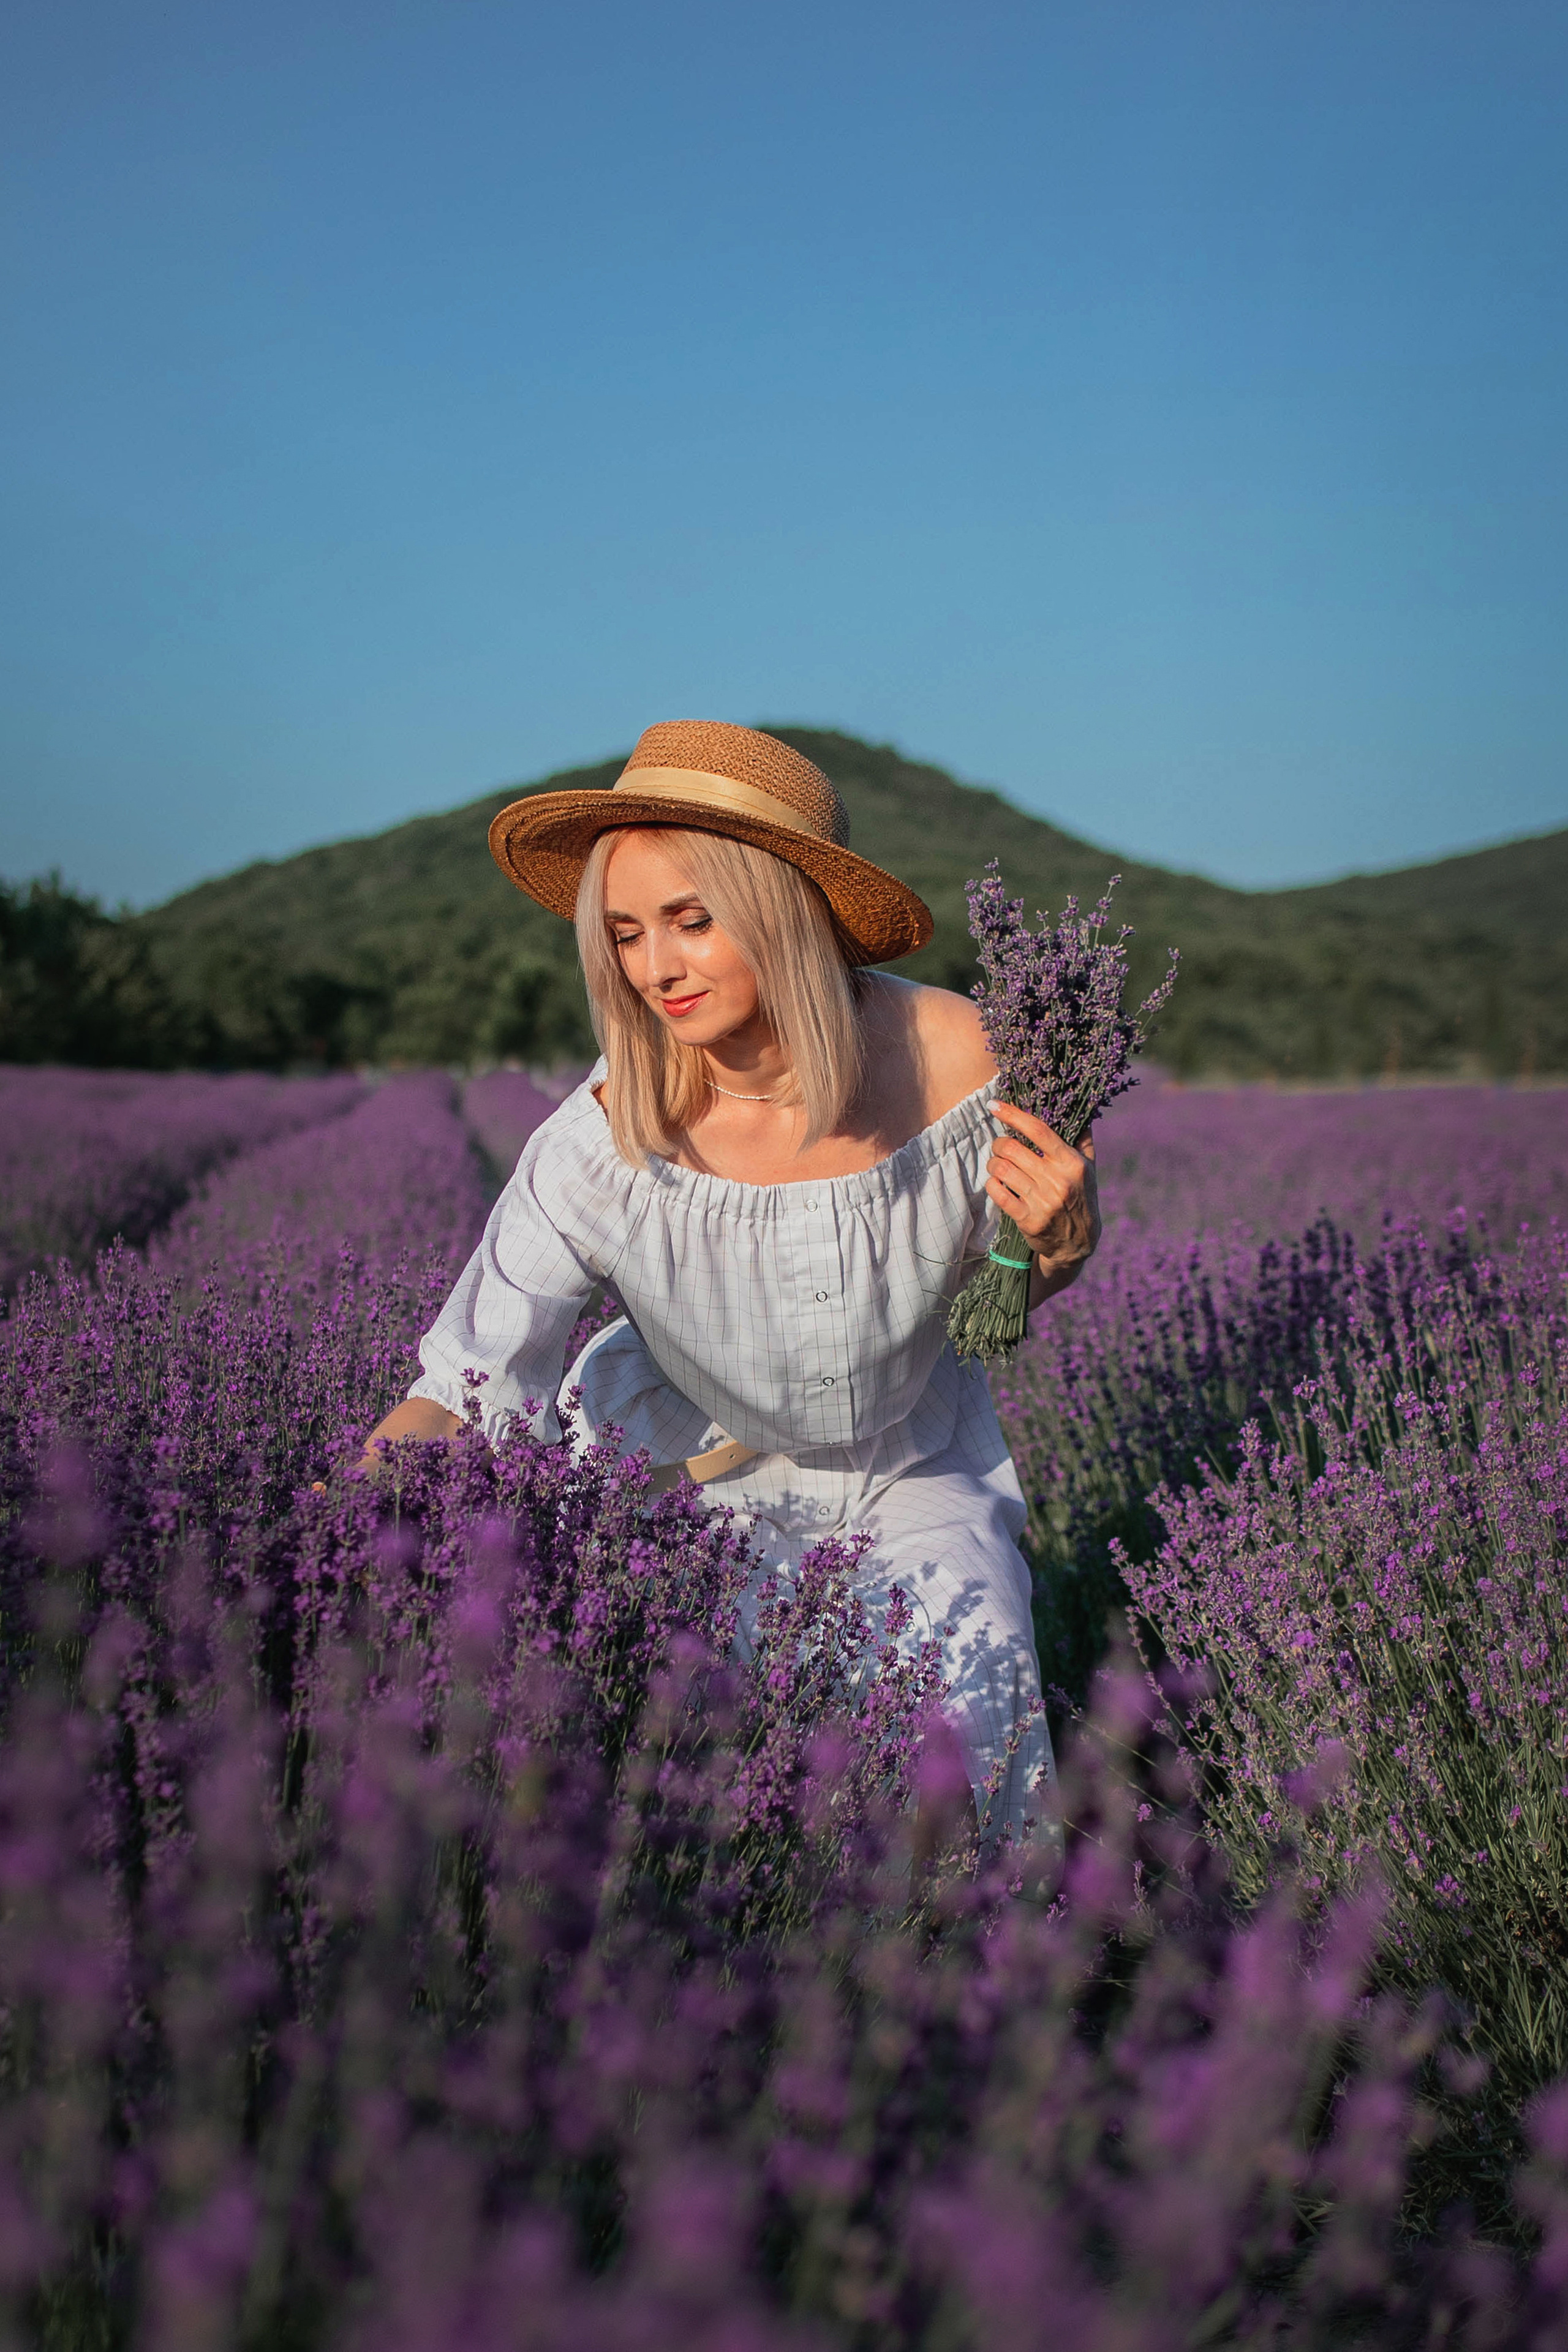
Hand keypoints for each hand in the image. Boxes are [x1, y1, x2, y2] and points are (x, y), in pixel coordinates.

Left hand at [987, 1104, 1100, 1280]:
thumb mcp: (1089, 1168)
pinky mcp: (1029, 1221)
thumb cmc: (1082, 1197)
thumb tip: (1078, 1109)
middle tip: (1000, 1146)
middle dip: (999, 1143)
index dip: (1013, 1114)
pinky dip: (992, 1184)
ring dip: (994, 1163)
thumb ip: (1082, 1139)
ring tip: (998, 1165)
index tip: (994, 1105)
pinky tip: (997, 1182)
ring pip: (1002, 1169)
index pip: (1038, 1130)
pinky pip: (998, 1194)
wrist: (1079, 1243)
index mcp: (1072, 1163)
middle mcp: (1058, 1181)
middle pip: (1013, 1149)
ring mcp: (1043, 1202)